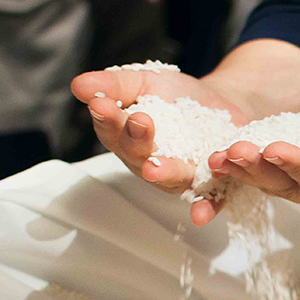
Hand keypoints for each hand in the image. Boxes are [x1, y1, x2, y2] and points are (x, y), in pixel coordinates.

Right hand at [71, 68, 248, 224]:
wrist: (220, 102)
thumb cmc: (174, 96)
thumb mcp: (144, 82)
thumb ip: (114, 86)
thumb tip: (79, 85)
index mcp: (127, 138)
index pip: (112, 130)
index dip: (107, 118)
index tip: (102, 104)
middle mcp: (149, 163)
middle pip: (139, 156)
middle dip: (137, 141)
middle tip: (140, 122)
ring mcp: (180, 177)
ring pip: (170, 179)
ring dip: (163, 174)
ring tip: (155, 167)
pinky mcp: (212, 186)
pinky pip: (208, 201)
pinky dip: (204, 208)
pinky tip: (200, 216)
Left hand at [205, 85, 299, 215]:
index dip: (297, 164)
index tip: (273, 149)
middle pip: (287, 184)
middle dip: (258, 170)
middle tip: (230, 153)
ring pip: (269, 181)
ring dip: (241, 170)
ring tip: (215, 157)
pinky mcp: (289, 168)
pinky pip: (263, 168)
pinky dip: (241, 163)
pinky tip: (217, 153)